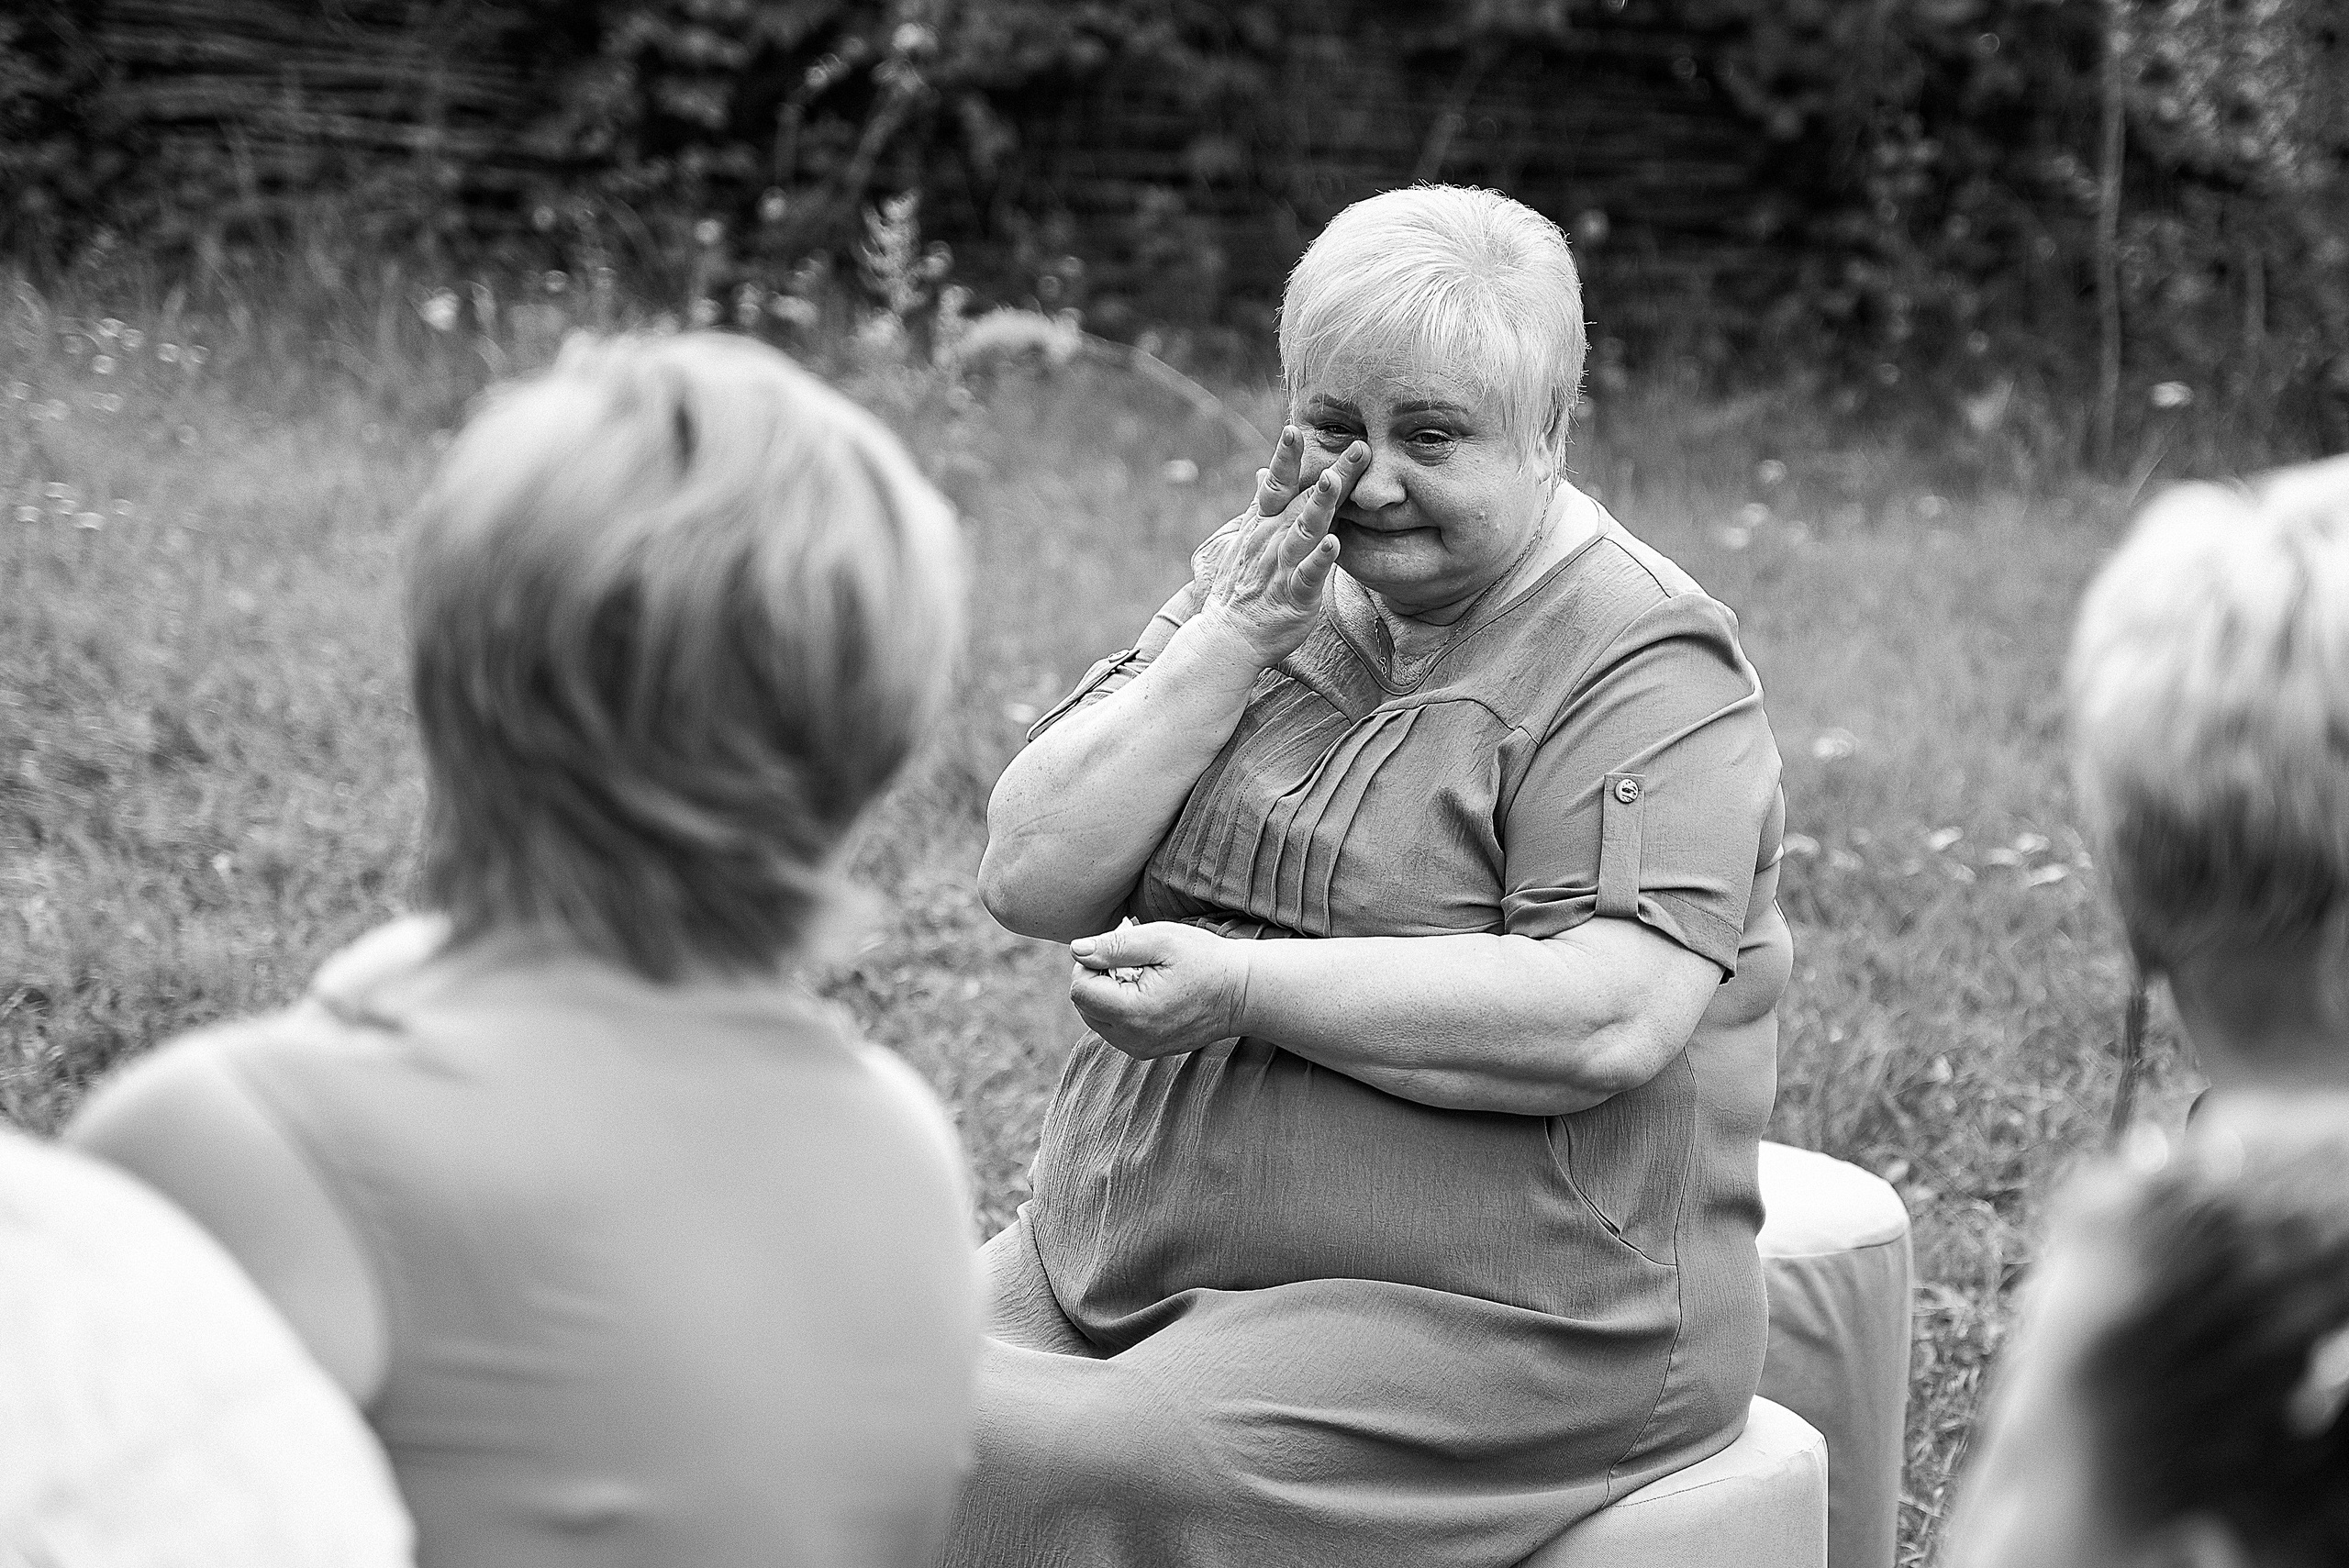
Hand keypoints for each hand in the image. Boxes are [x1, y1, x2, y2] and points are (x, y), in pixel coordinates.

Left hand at [1069, 921, 1250, 1059]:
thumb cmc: (1205, 959)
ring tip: (1144, 977)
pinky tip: (1150, 993)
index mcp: (1134, 1012)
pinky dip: (1122, 1007)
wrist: (1244, 993)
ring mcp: (1139, 1049)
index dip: (1091, 963)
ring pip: (1096, 1018)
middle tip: (1135, 962)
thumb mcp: (1161, 939)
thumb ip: (1115, 945)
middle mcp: (1132, 1039)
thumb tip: (1077, 950)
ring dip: (1109, 993)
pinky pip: (1115, 1028)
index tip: (1120, 950)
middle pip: (1084, 1005)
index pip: (1080, 990)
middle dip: (1099, 978)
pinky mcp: (1146, 1051)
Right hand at [1190, 426, 1364, 669]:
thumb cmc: (1240, 586)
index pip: (1278, 483)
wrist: (1227, 635)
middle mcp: (1272, 539)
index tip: (1296, 427)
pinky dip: (1320, 559)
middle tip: (1360, 446)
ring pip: (1304, 531)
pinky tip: (1335, 543)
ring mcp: (1282, 567)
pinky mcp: (1294, 597)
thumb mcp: (1243, 538)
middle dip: (1333, 472)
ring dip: (1321, 506)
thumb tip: (1263, 473)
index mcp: (1264, 523)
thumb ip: (1261, 505)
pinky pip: (1308, 575)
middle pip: (1305, 499)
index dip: (1287, 456)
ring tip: (1337, 482)